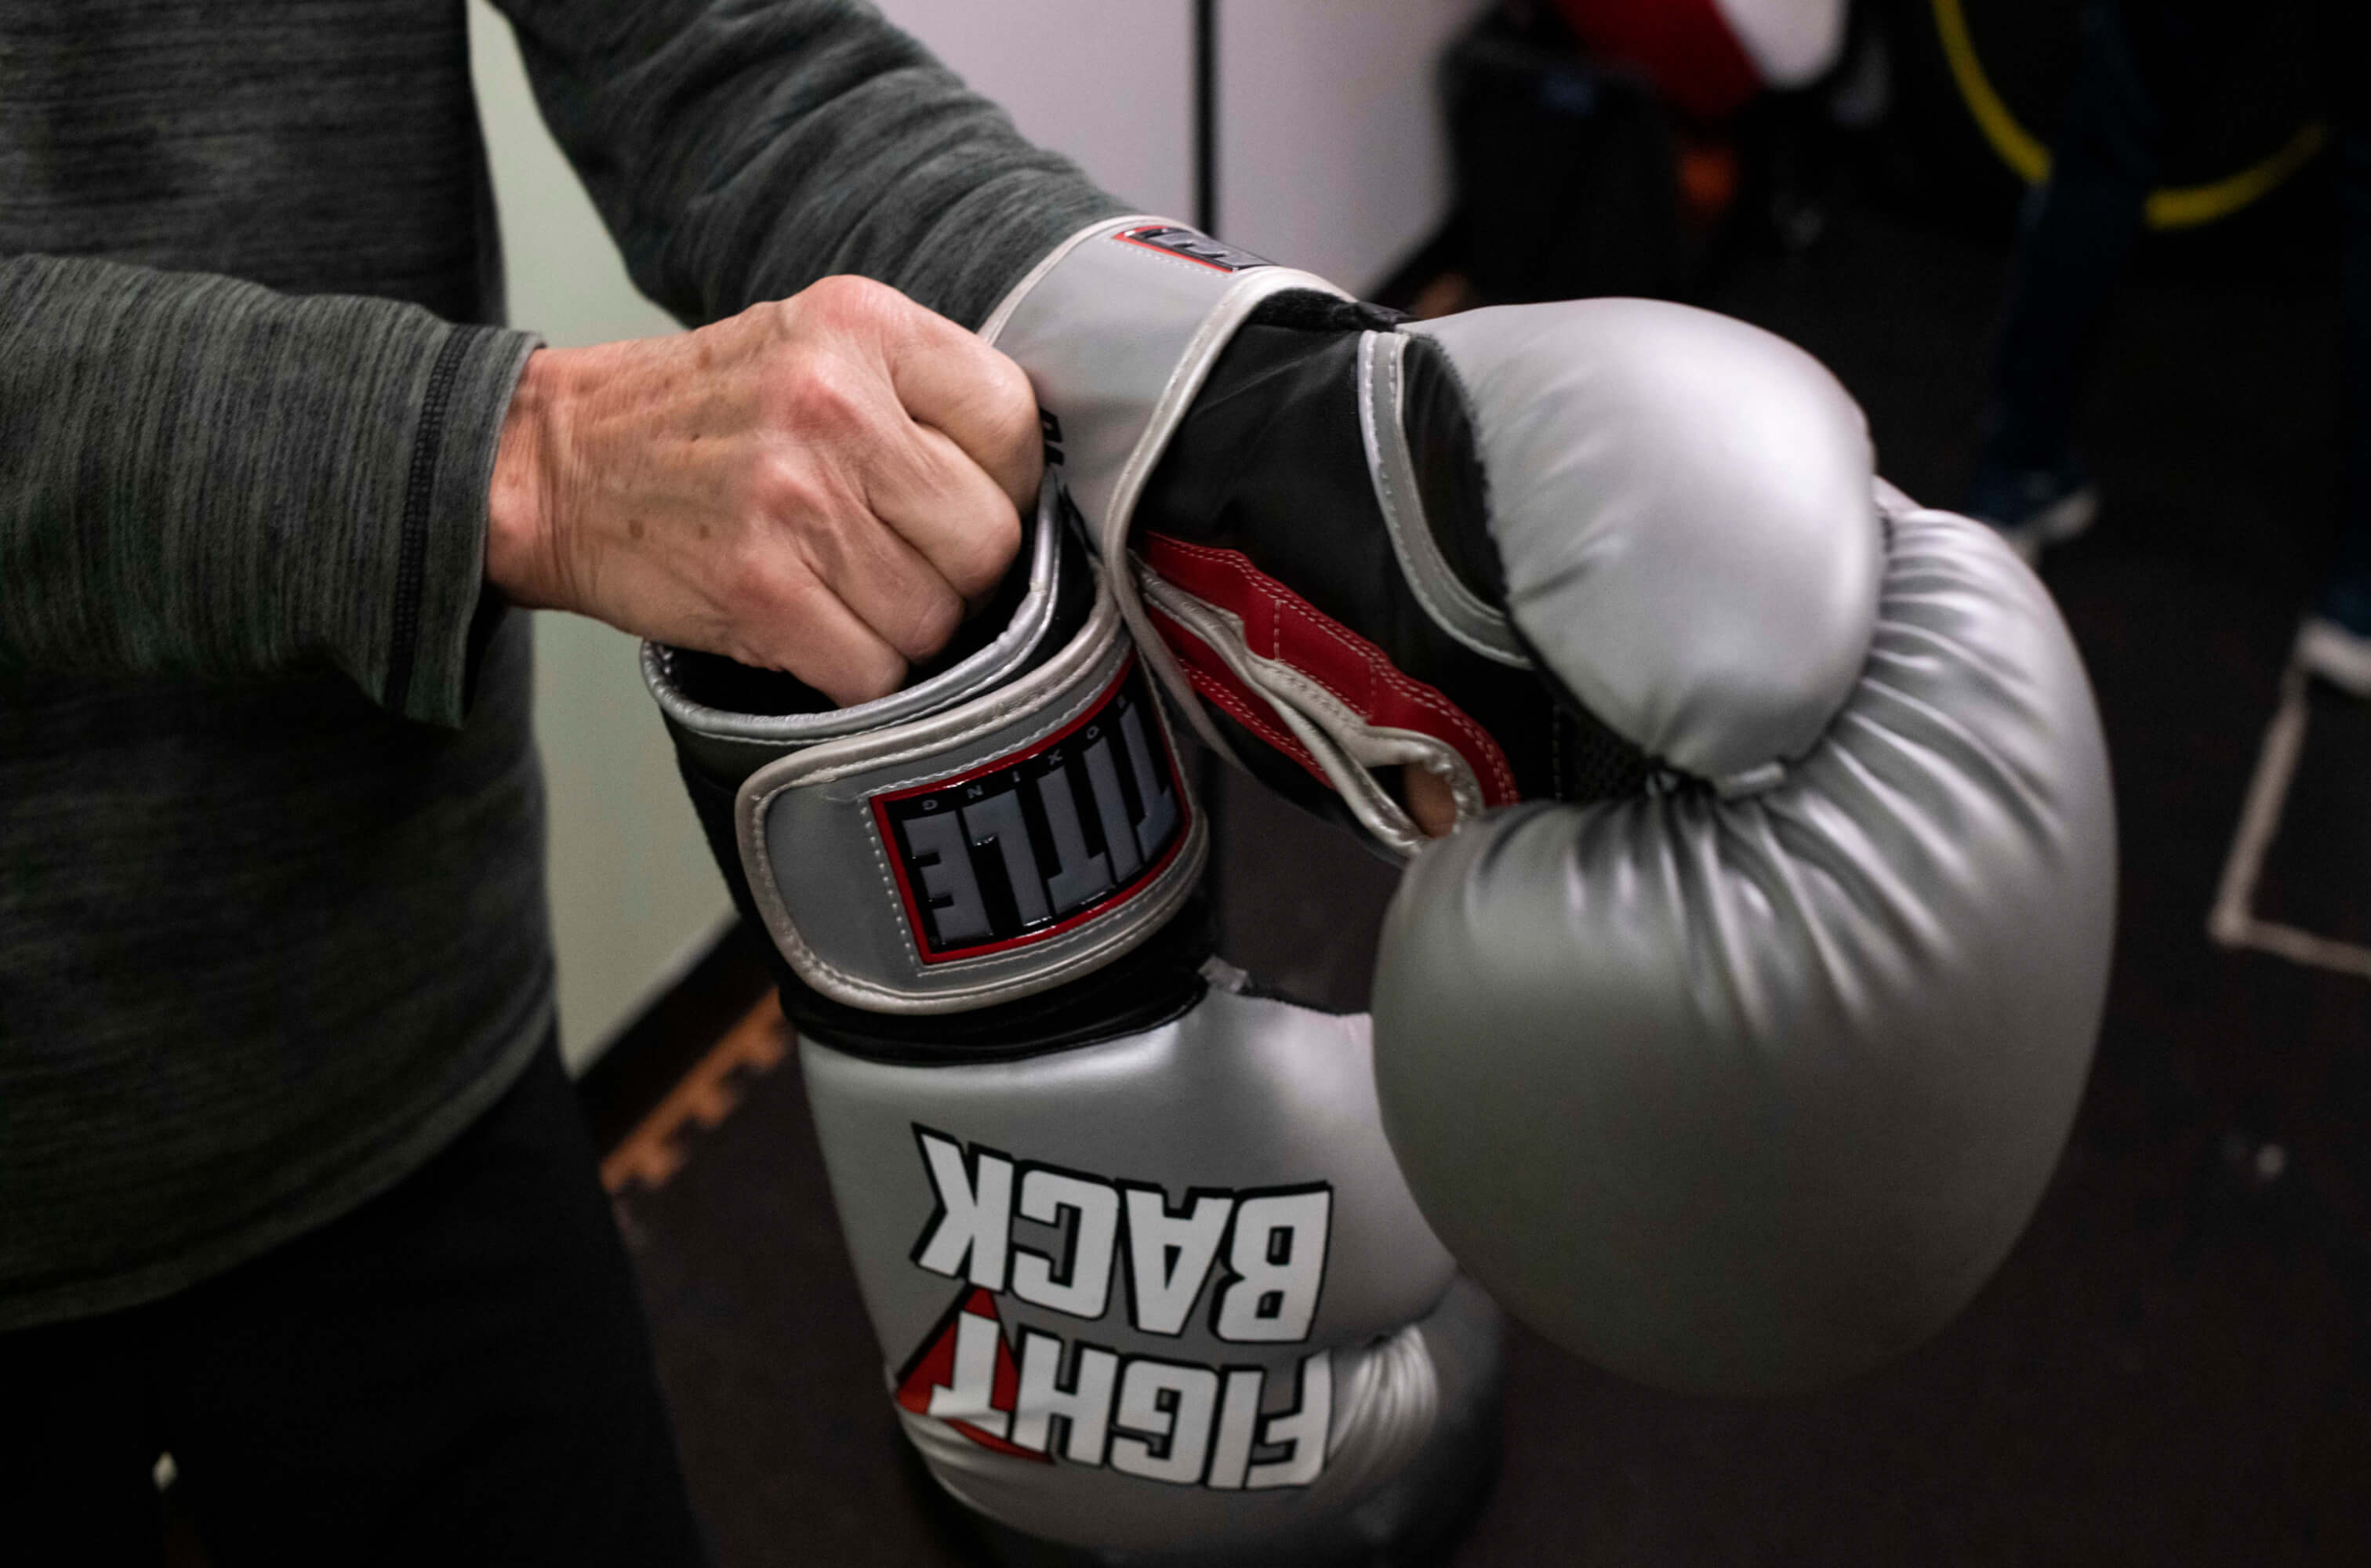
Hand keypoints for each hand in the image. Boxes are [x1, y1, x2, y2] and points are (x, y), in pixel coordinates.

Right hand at [486, 275, 1041, 706]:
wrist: (552, 462)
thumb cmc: (700, 417)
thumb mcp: (813, 347)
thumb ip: (919, 393)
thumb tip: (1029, 486)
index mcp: (862, 325)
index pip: (1014, 422)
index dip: (1004, 483)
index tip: (956, 499)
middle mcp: (835, 403)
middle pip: (988, 538)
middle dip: (957, 571)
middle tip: (897, 558)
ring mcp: (796, 501)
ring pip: (937, 617)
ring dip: (901, 627)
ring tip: (840, 587)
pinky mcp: (761, 591)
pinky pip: (876, 672)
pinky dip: (854, 672)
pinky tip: (811, 629)